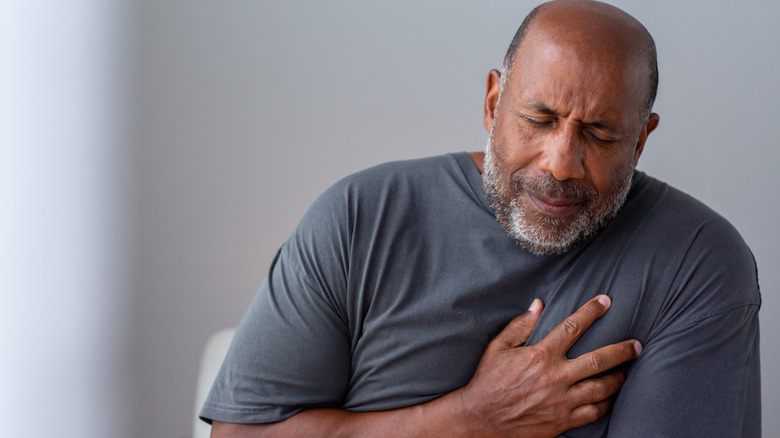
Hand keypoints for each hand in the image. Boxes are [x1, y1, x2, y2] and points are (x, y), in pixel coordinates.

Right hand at [457, 295, 641, 437]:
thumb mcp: (498, 348)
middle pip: (600, 360)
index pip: (573, 327)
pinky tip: (609, 397)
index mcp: (541, 355)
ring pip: (602, 388)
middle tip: (636, 345)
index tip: (606, 301)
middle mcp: (556, 377)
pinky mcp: (562, 422)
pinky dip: (605, 404)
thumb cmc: (488, 381)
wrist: (481, 418)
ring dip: (619, 378)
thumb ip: (520, 325)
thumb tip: (538, 304)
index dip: (592, 311)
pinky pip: (593, 413)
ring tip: (627, 371)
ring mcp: (561, 401)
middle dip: (622, 351)